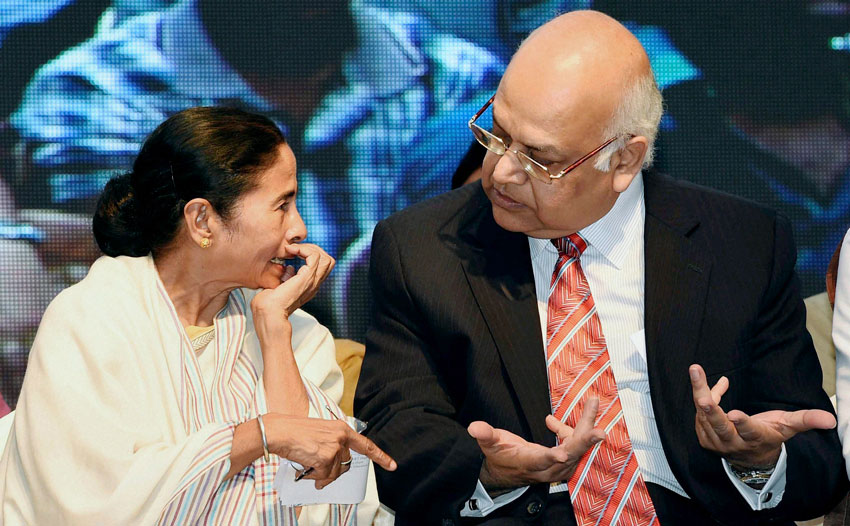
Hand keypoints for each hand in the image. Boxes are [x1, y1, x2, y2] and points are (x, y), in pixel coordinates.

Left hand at [251, 243, 334, 328]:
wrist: (268, 313)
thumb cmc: (268, 305)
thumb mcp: (279, 286)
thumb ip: (287, 277)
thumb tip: (290, 268)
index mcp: (309, 286)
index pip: (322, 266)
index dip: (310, 255)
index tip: (293, 252)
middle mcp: (314, 284)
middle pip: (328, 261)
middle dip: (314, 249)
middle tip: (296, 249)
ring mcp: (312, 282)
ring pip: (326, 258)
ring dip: (309, 248)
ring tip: (293, 249)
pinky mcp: (307, 278)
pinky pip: (314, 257)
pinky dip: (303, 249)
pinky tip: (290, 251)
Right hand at [268, 414, 395, 489]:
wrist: (280, 431)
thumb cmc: (296, 431)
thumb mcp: (321, 433)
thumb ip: (333, 445)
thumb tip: (334, 468)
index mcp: (342, 429)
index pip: (366, 445)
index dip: (380, 456)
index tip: (392, 465)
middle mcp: (341, 438)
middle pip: (344, 465)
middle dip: (332, 471)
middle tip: (317, 468)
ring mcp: (334, 449)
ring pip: (333, 473)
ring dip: (320, 474)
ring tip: (307, 463)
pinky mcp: (325, 459)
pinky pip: (322, 477)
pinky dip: (313, 476)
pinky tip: (305, 466)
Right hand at [468, 398, 604, 490]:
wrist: (506, 473)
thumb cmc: (499, 456)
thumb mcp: (489, 444)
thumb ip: (484, 435)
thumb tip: (474, 427)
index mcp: (528, 463)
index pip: (541, 461)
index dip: (552, 457)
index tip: (563, 452)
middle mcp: (547, 467)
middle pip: (569, 455)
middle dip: (584, 441)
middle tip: (599, 430)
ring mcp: (558, 466)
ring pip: (576, 447)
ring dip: (585, 426)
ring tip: (592, 403)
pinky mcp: (563, 461)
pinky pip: (574, 443)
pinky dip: (572, 429)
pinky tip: (552, 421)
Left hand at [689, 364, 836, 467]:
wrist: (749, 458)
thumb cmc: (769, 435)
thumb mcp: (787, 427)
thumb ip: (805, 420)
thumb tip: (831, 420)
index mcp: (754, 438)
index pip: (748, 431)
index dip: (741, 423)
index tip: (733, 413)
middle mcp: (732, 442)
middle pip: (718, 426)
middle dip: (710, 409)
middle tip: (702, 396)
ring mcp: (715, 441)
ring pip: (703, 414)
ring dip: (700, 391)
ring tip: (697, 370)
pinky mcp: (703, 436)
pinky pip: (700, 412)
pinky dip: (705, 394)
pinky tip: (716, 386)